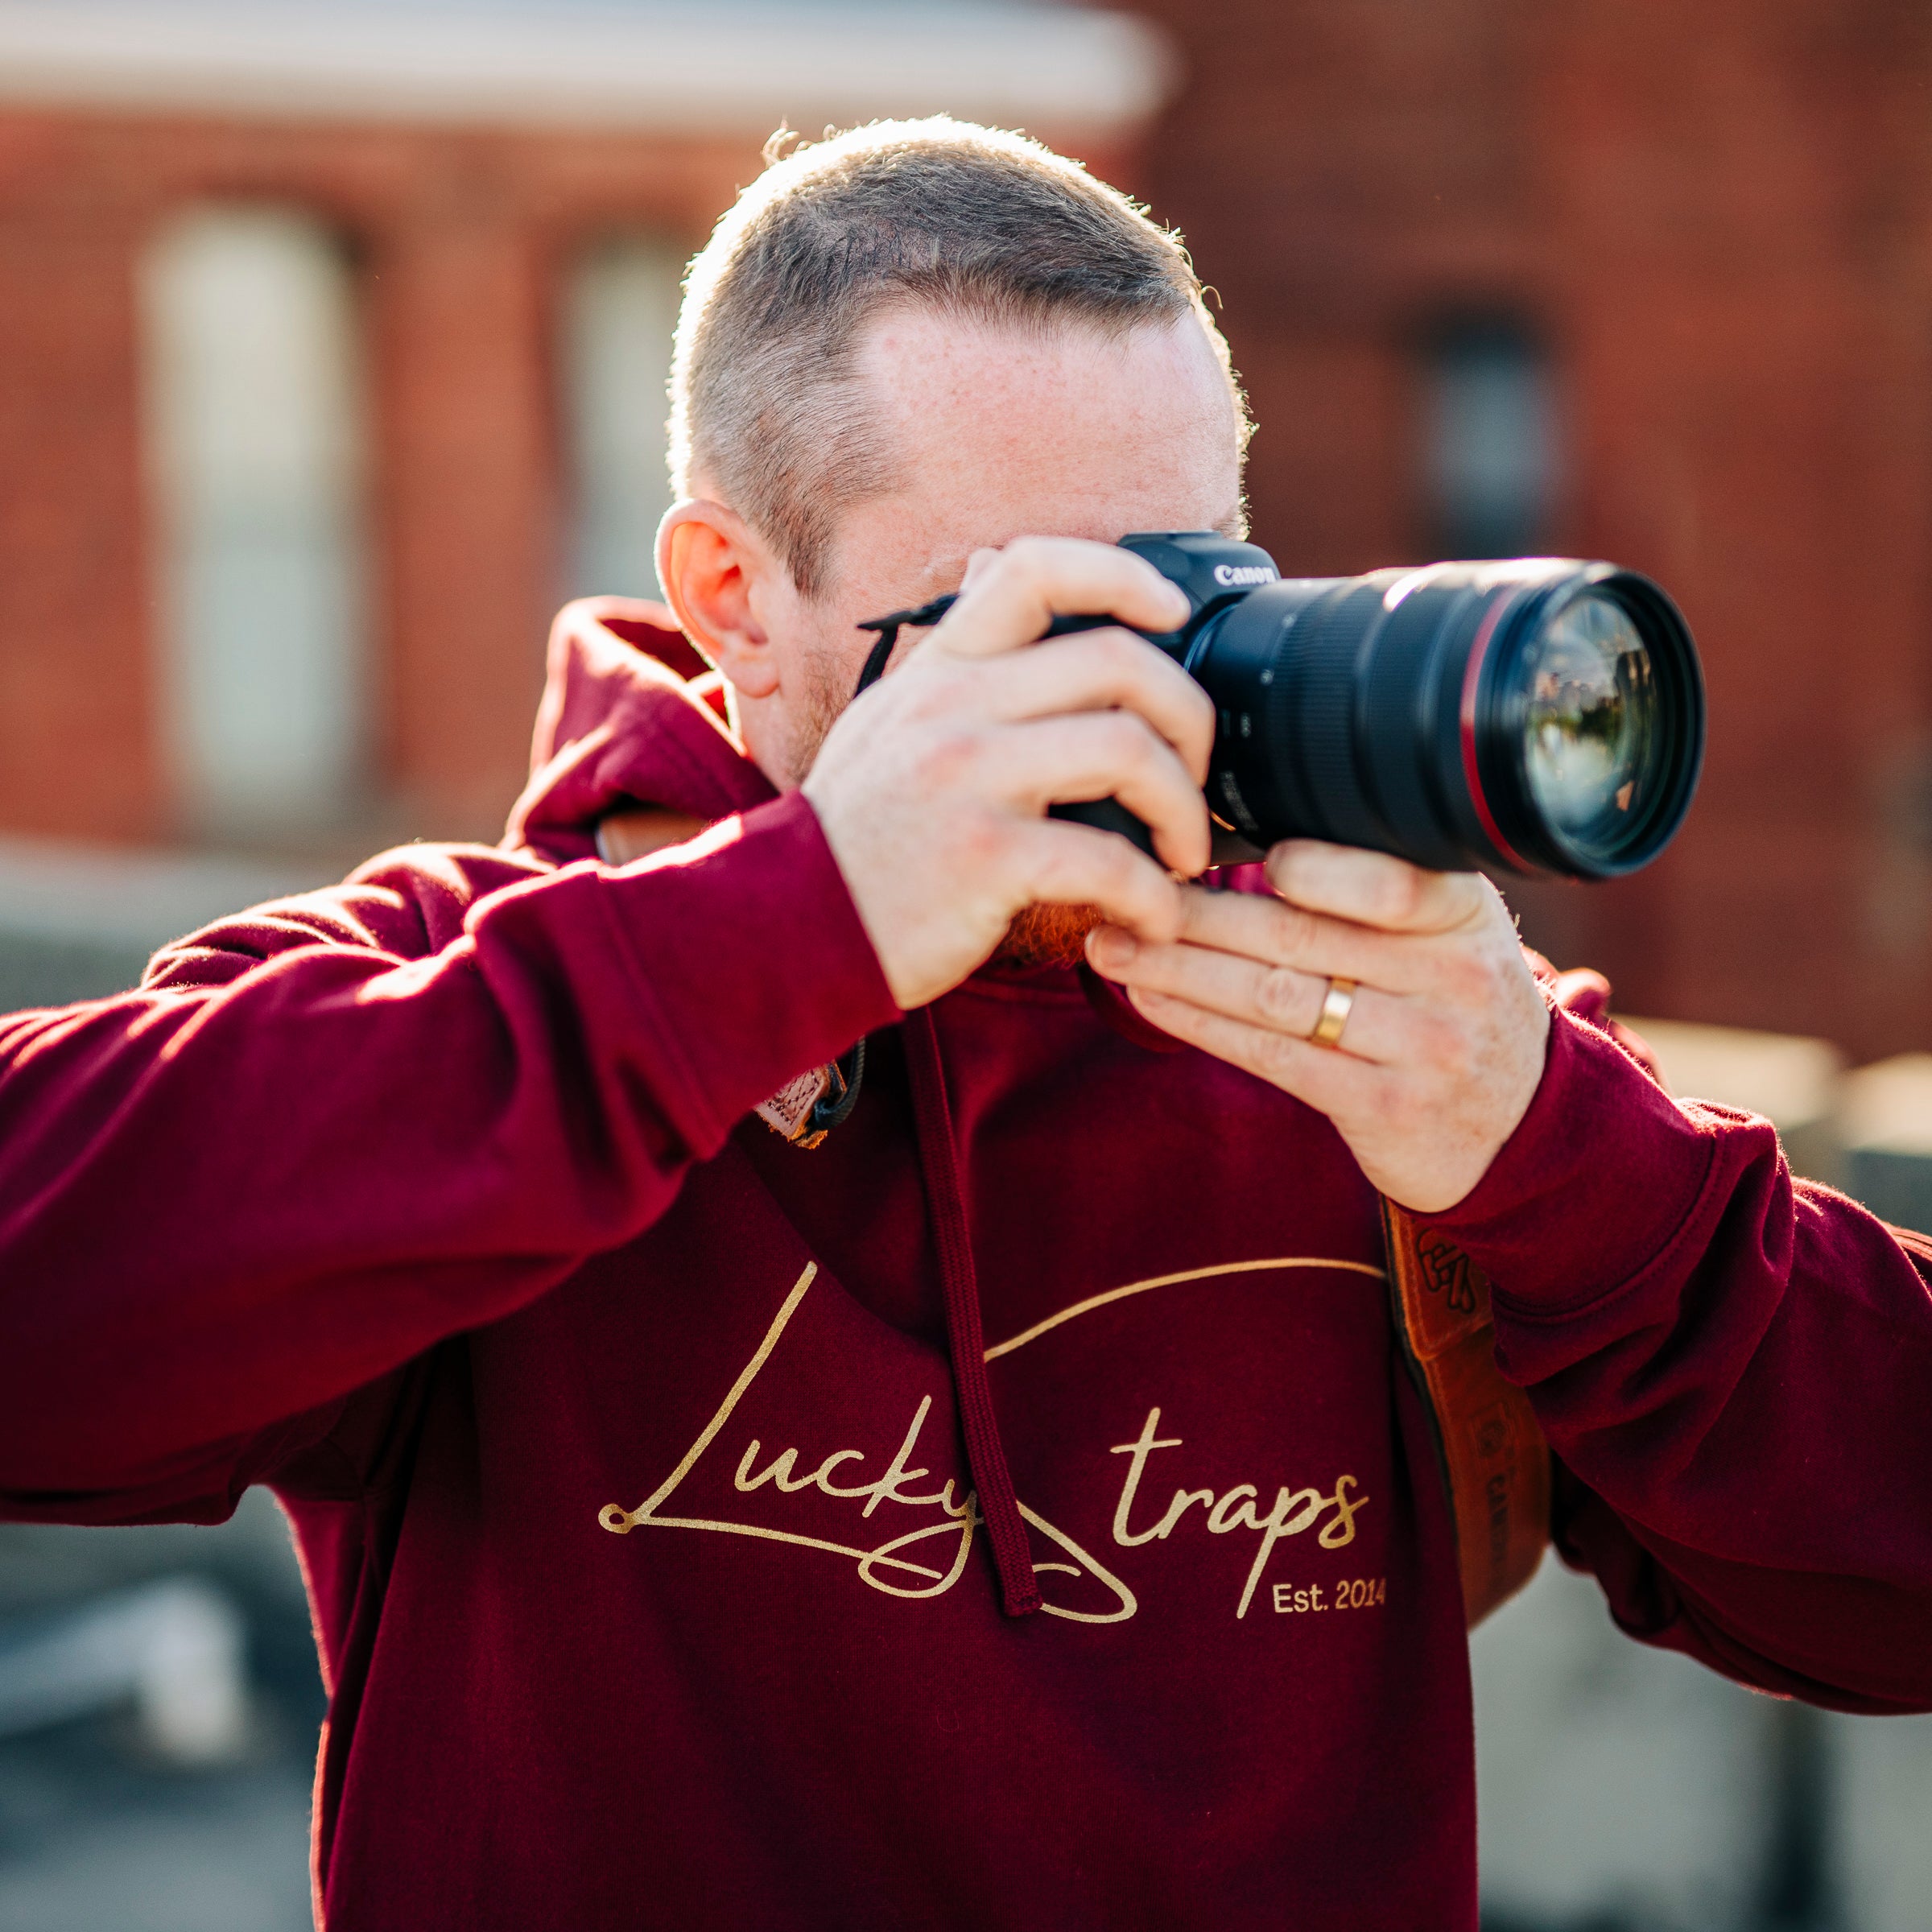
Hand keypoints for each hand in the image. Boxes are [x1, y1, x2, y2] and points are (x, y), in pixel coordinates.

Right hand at [804, 538, 1213, 1008]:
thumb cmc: (859, 836)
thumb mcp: (889, 719)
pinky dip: (1156, 897)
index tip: (1174, 616)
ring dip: (1185, 809)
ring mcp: (967, 778)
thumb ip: (957, 656)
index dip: (1123, 575)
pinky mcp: (985, 857)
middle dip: (1190, 719)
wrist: (787, 929)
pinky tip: (1155, 917)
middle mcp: (952, 706)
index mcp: (939, 669)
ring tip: (1185, 854)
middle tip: (1199, 775)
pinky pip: (1110, 860)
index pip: (1035, 568)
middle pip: (1120, 661)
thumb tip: (994, 566)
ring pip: (1130, 750)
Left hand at [1084, 841, 1550, 1211]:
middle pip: (1302, 936)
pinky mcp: (1384, 1106)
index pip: (1385, 878)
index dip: (1300, 867)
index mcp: (1463, 909)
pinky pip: (1274, 1056)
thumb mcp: (1447, 925)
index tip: (1211, 850)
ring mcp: (1423, 1047)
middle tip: (1121, 892)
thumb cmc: (1450, 997)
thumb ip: (1373, 880)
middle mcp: (1453, 975)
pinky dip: (1200, 1024)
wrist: (1518, 1121)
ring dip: (1179, 970)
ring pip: (1276, 996)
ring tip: (1112, 947)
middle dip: (1196, 914)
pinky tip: (1151, 1002)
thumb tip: (1231, 828)